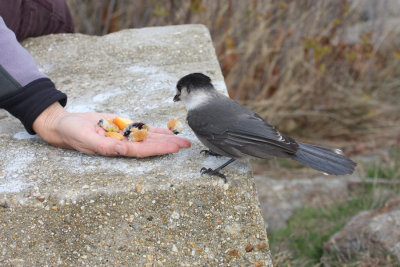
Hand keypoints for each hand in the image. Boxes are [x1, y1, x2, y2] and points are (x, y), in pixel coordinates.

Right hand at [32, 102, 190, 156]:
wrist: (67, 125)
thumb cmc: (73, 133)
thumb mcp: (84, 138)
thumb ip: (103, 146)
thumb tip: (121, 151)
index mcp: (117, 150)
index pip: (142, 151)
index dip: (158, 149)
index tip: (175, 148)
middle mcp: (124, 144)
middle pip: (150, 145)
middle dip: (169, 145)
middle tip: (187, 144)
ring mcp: (125, 136)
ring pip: (149, 137)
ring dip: (166, 138)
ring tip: (183, 139)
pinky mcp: (123, 127)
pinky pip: (142, 129)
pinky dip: (155, 130)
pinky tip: (168, 132)